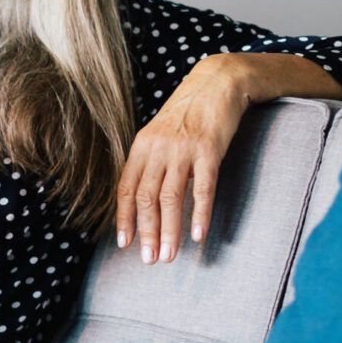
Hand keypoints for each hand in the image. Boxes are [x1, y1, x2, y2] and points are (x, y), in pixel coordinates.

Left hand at [115, 55, 247, 263]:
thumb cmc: (188, 113)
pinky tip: (198, 235)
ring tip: (170, 255)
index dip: (124, 218)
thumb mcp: (160, 135)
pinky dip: (199, 214)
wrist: (217, 83)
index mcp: (142, 147)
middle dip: (147, 233)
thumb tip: (144, 199)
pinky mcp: (209, 150)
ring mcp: (183, 150)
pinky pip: (202, 188)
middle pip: (146, 198)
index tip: (125, 244)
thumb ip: (151, 162)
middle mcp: (158, 149)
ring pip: (170, 198)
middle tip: (150, 260)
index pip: (126, 189)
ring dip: (169, 231)